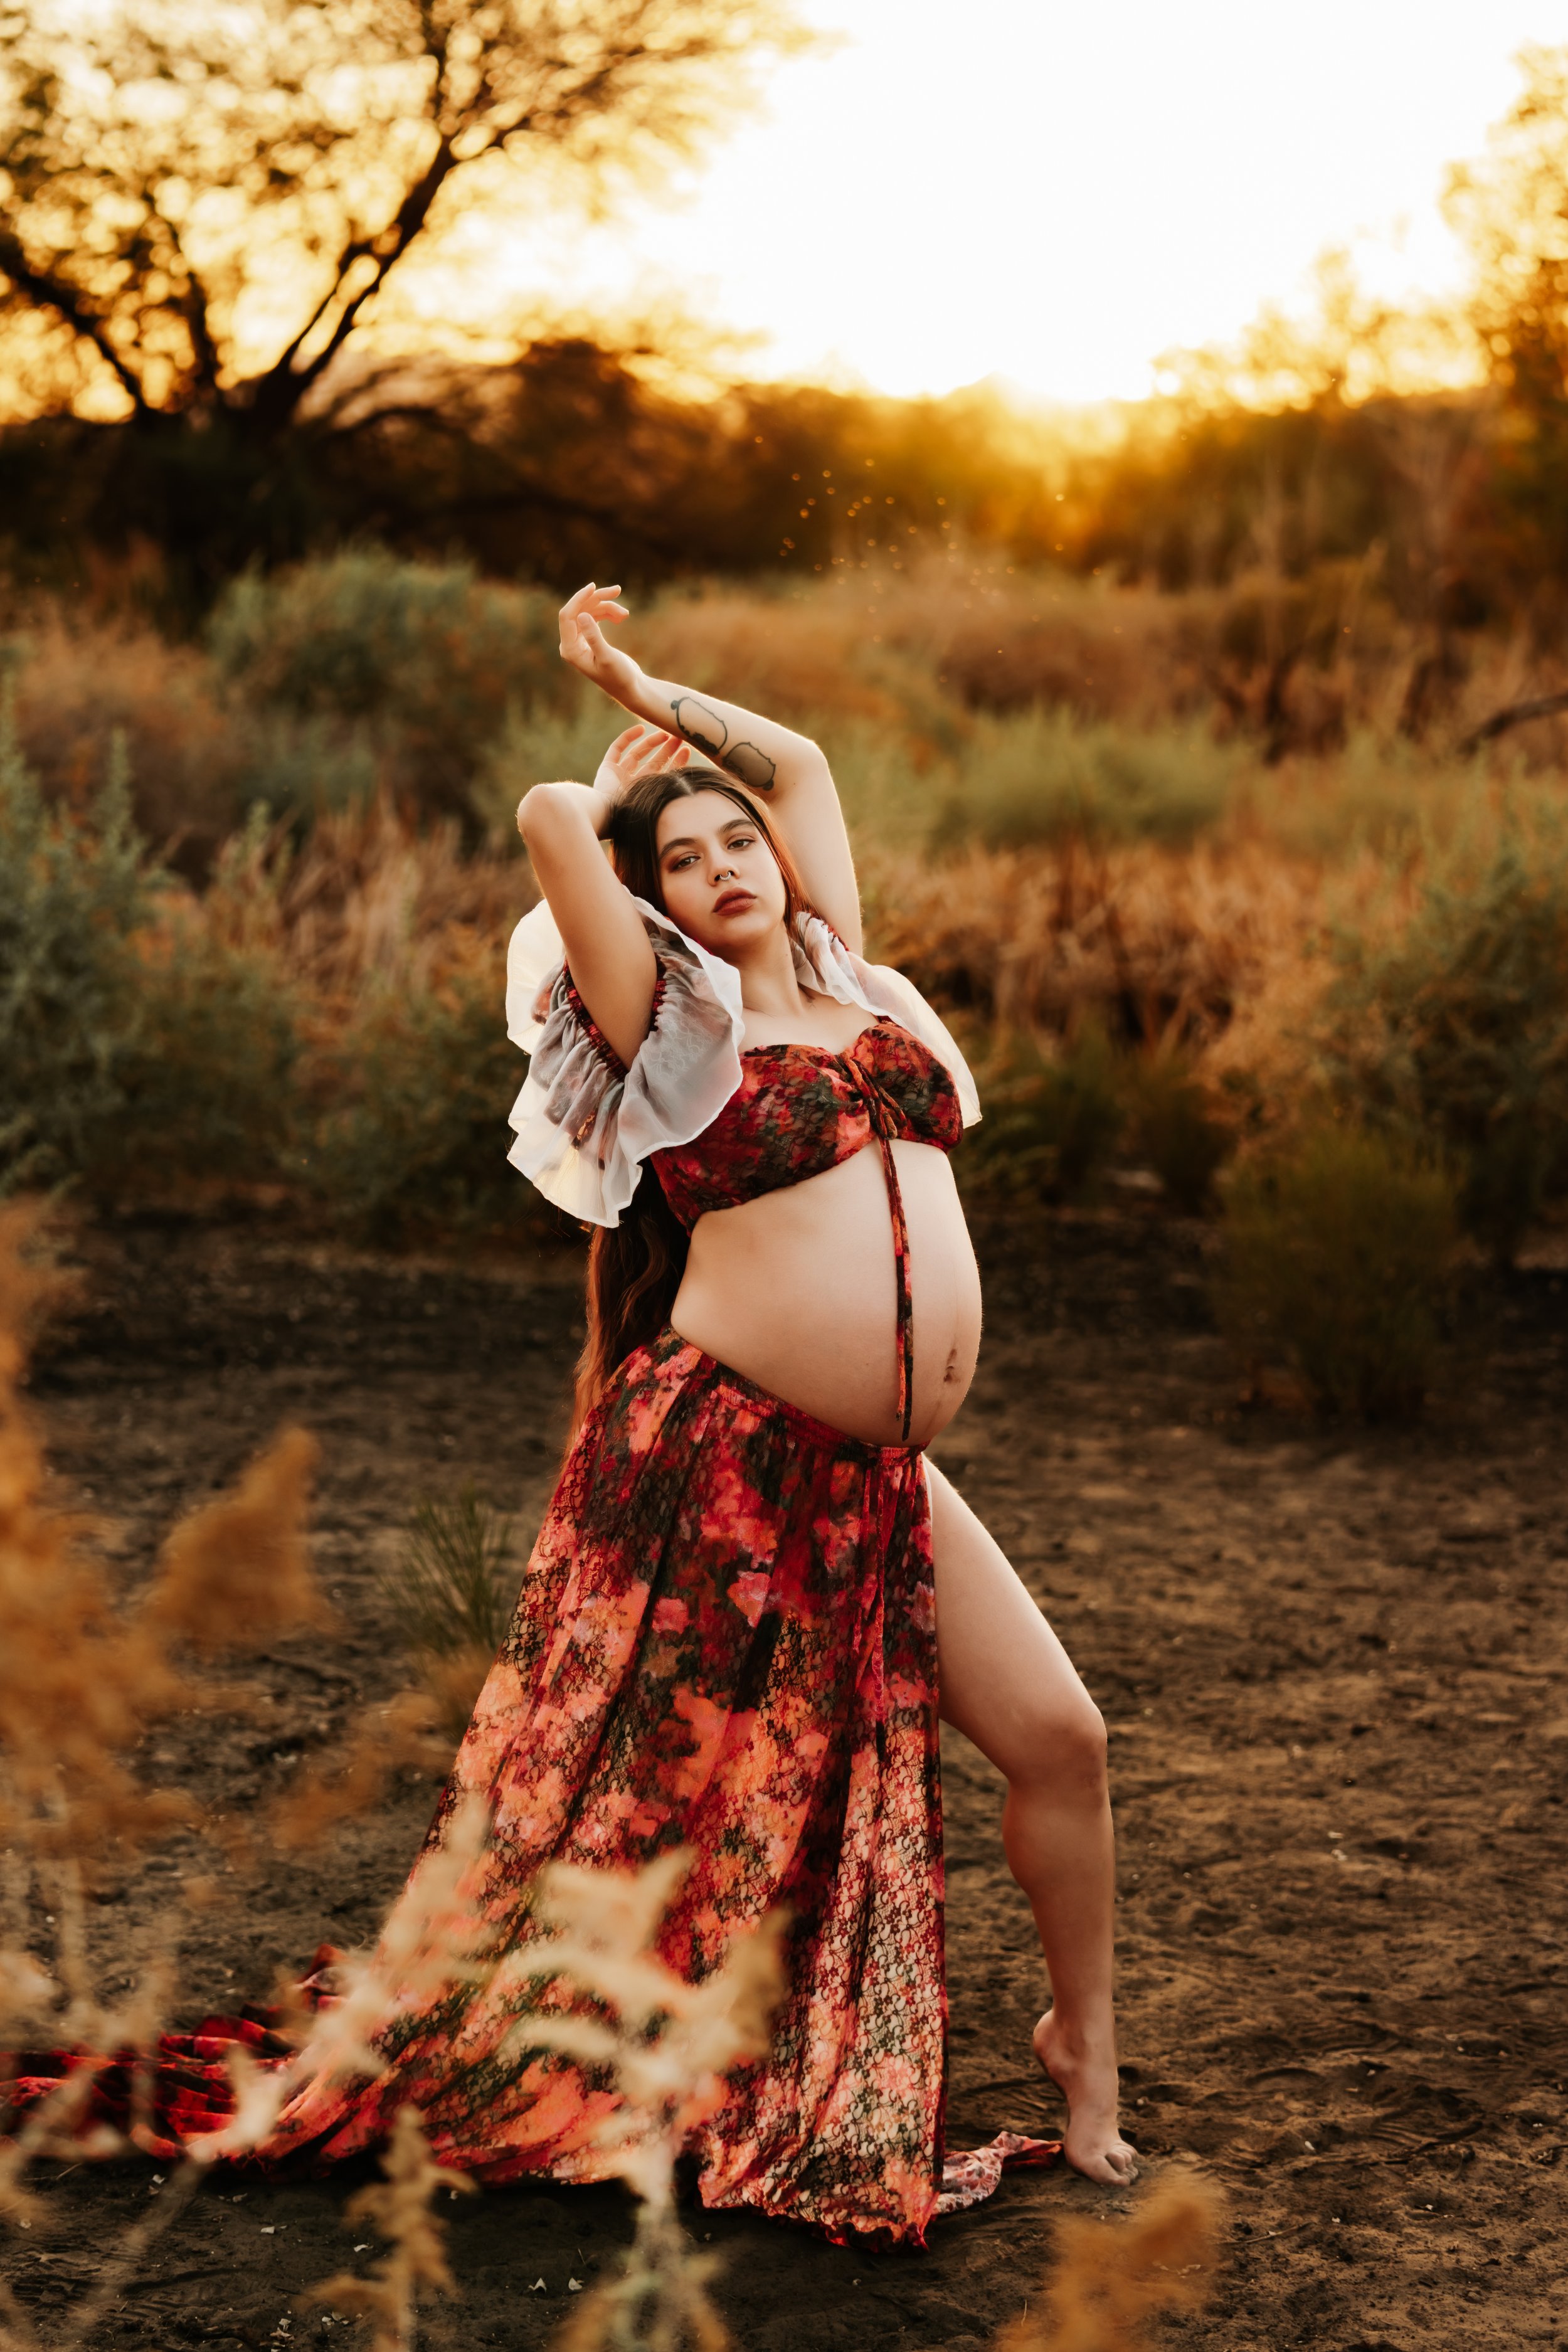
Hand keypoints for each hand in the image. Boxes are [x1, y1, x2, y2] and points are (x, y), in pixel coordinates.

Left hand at [559, 581, 638, 695]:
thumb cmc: (620, 677)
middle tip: (617, 590)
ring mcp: (580, 640)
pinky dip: (608, 614)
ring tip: (625, 614)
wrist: (631, 687)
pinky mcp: (589, 638)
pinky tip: (622, 617)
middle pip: (579, 610)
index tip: (594, 586)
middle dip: (598, 600)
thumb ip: (594, 637)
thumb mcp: (607, 657)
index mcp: (570, 650)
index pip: (567, 616)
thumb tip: (582, 615)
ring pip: (589, 612)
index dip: (579, 598)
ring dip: (607, 607)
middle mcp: (571, 644)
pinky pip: (595, 617)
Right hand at [594, 723, 695, 803]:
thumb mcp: (660, 801)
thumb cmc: (635, 812)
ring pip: (637, 754)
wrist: (608, 815)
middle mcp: (633, 786)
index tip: (687, 750)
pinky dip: (627, 738)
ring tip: (665, 733)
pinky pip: (617, 749)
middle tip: (679, 737)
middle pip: (653, 763)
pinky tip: (641, 728)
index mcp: (648, 796)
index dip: (676, 762)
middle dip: (667, 750)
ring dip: (651, 742)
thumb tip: (697, 785)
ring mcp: (619, 777)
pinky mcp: (607, 769)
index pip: (665, 775)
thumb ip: (674, 791)